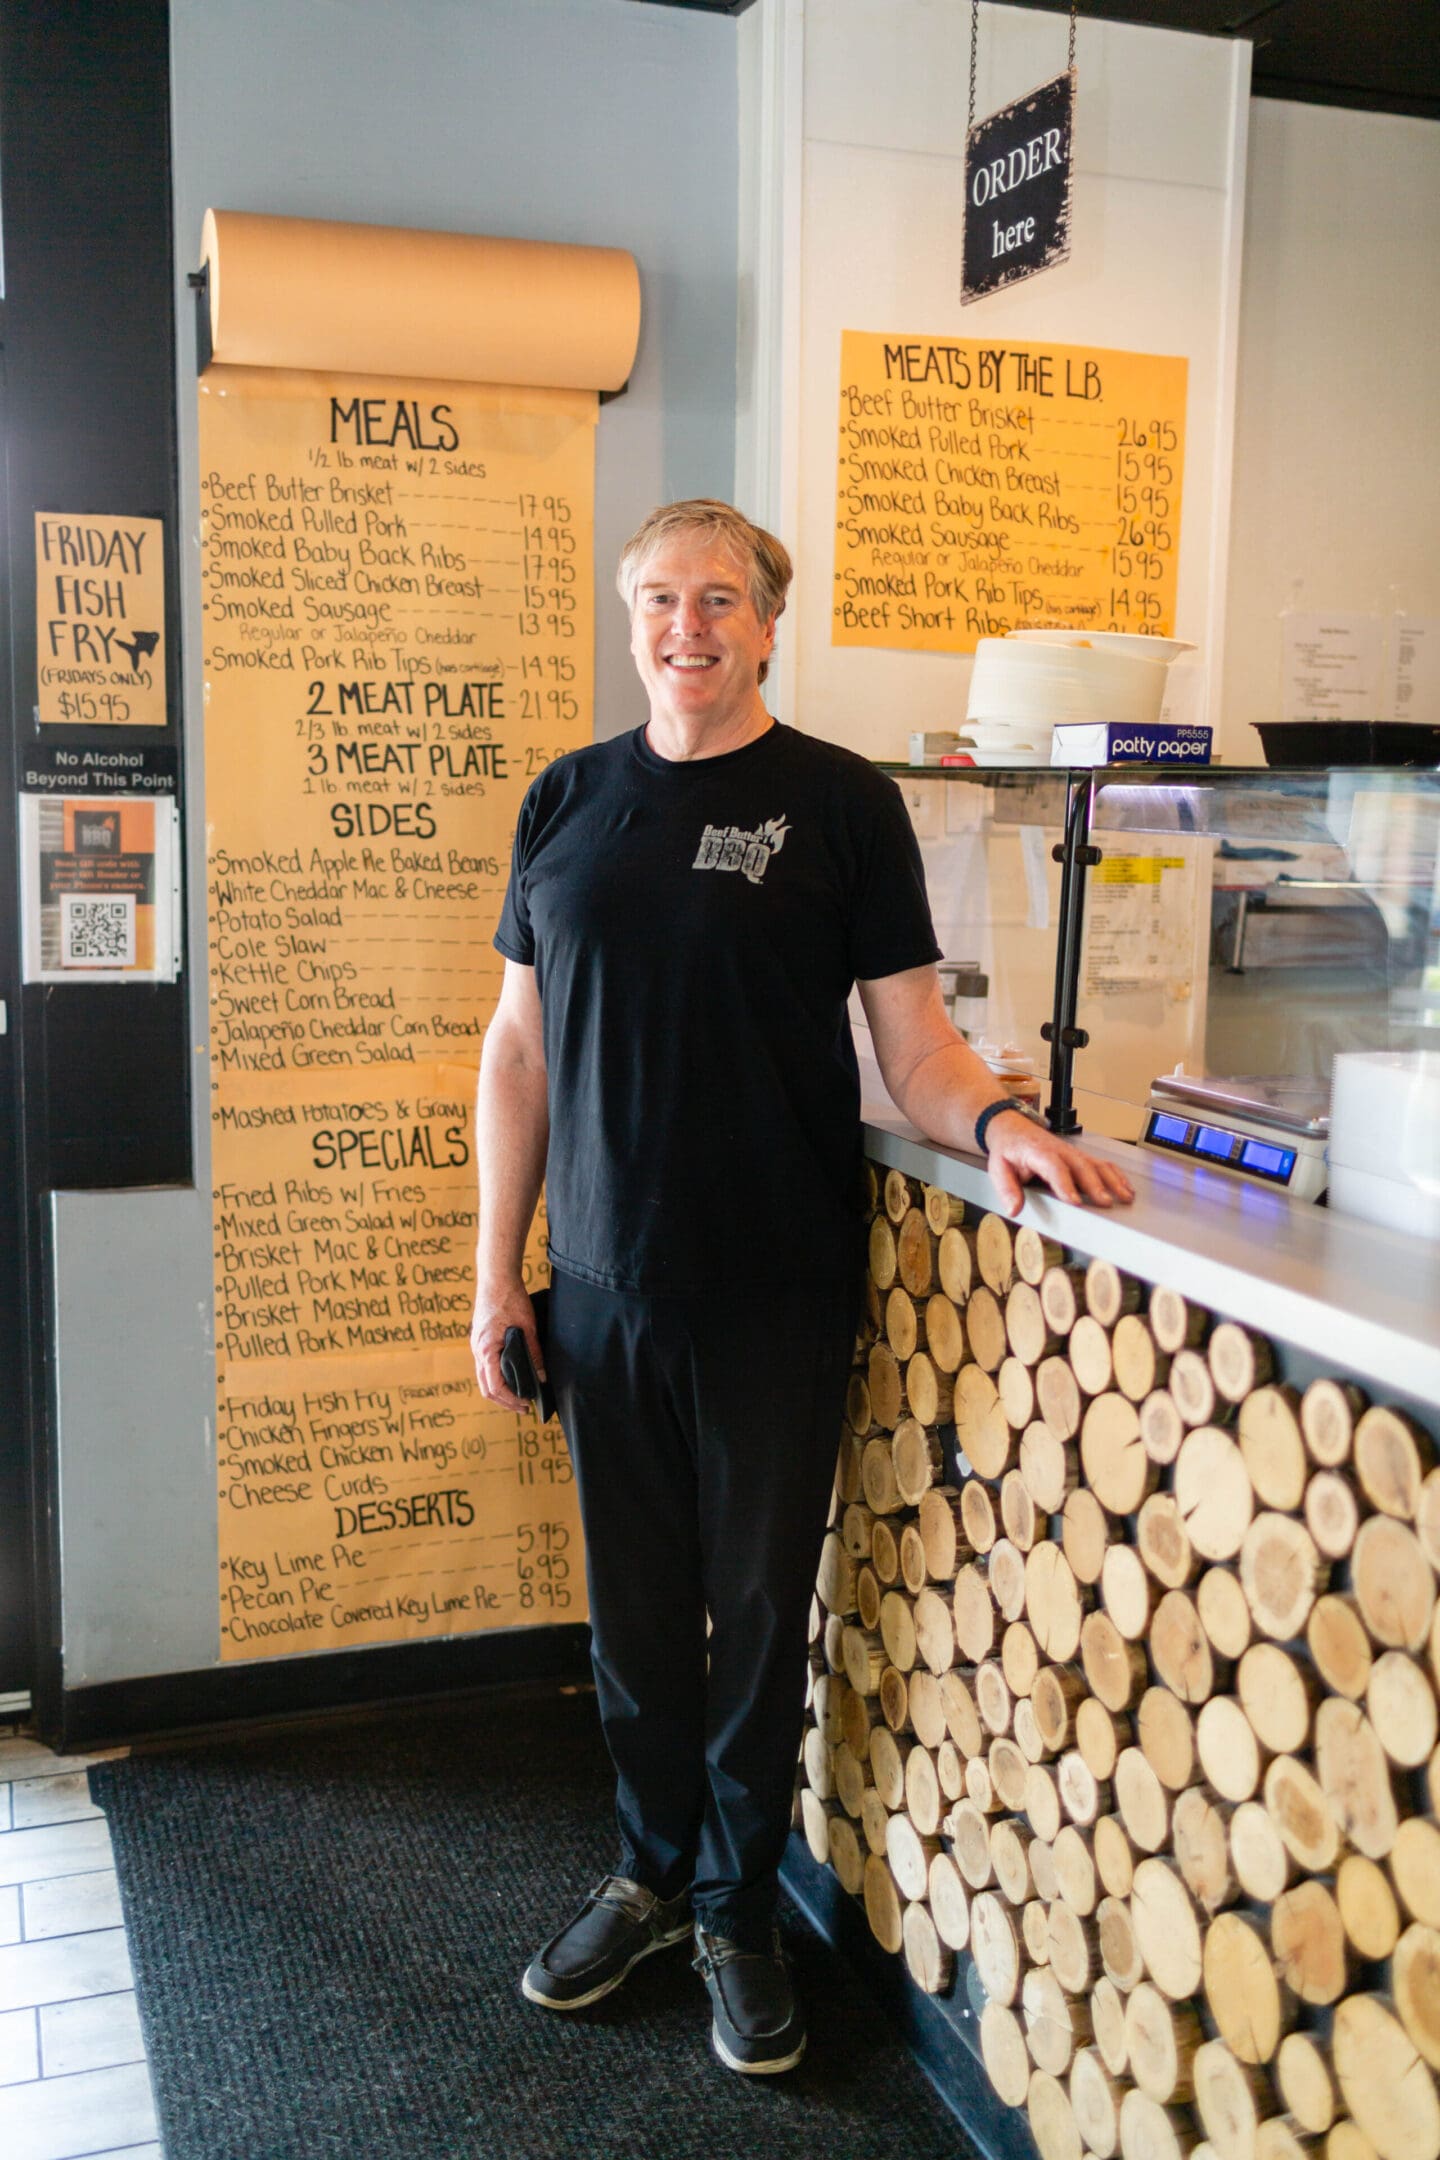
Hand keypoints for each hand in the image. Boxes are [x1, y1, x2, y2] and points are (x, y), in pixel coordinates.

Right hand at [470, 1277, 544, 1411]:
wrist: (496, 1277)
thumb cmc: (510, 1299)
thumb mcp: (527, 1328)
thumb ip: (533, 1354)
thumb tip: (541, 1376)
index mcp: (486, 1350)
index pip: (494, 1387)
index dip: (510, 1400)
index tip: (525, 1404)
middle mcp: (477, 1350)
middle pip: (485, 1387)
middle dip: (504, 1400)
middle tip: (523, 1406)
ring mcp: (476, 1344)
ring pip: (483, 1377)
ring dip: (499, 1389)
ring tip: (518, 1393)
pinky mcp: (480, 1339)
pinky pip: (484, 1365)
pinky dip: (495, 1376)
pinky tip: (510, 1374)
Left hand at [984, 1112, 1134, 1217]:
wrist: (1013, 1129)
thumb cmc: (1008, 1150)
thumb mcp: (998, 1168)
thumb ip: (1006, 1189)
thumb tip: (1014, 1209)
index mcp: (1038, 1152)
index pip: (1054, 1167)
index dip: (1065, 1184)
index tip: (1073, 1201)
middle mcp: (1060, 1151)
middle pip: (1081, 1166)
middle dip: (1095, 1185)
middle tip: (1105, 1203)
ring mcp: (1073, 1153)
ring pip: (1097, 1164)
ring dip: (1112, 1181)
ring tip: (1125, 1197)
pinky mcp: (1081, 1157)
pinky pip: (1103, 1164)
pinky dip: (1117, 1176)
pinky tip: (1126, 1188)